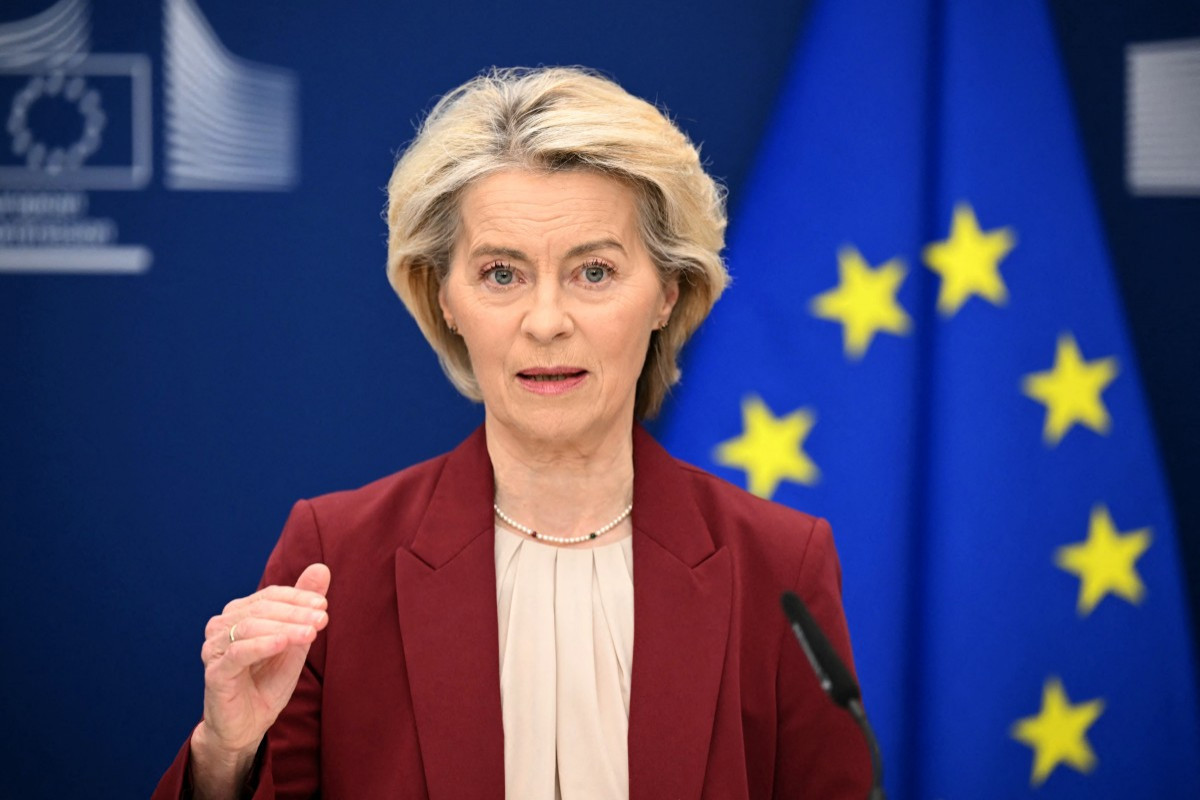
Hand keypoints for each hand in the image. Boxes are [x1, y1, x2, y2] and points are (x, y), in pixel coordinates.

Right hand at [195, 563, 330, 764]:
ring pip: (250, 627)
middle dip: (296, 612)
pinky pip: (238, 653)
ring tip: (311, 633)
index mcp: (240, 614)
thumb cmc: (268, 681)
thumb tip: (322, 568)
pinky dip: (262, 645)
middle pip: (262, 609)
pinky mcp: (215, 673)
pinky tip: (283, 643)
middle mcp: (222, 626)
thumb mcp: (294, 641)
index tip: (324, 606)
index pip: (270, 595)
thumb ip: (304, 606)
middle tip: (323, 619)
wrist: (247, 726)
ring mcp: (215, 649)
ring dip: (285, 628)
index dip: (298, 597)